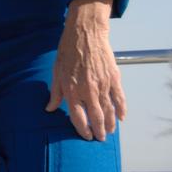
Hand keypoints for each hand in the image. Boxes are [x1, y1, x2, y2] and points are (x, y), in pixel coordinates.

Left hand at [47, 0, 124, 139]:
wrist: (85, 33)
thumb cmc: (68, 50)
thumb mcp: (56, 70)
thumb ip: (55, 92)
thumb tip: (49, 108)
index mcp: (71, 89)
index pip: (78, 117)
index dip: (83, 129)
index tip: (86, 136)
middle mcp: (87, 90)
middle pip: (96, 117)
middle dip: (99, 131)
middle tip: (100, 138)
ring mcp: (102, 85)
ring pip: (109, 111)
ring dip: (110, 124)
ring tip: (110, 131)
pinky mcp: (113, 78)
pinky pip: (119, 99)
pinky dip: (122, 110)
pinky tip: (121, 118)